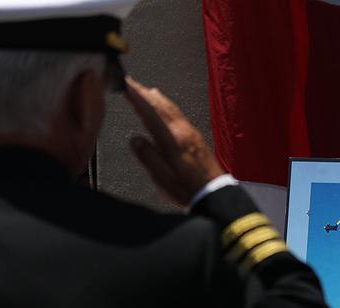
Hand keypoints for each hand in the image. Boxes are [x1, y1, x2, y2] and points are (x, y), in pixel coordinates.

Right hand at [125, 77, 224, 205]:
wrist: (215, 193)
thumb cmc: (188, 188)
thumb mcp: (162, 178)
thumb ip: (148, 157)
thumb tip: (134, 139)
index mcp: (172, 140)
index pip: (150, 112)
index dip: (136, 97)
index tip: (125, 84)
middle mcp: (183, 131)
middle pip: (161, 106)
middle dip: (144, 92)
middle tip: (130, 82)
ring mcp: (191, 133)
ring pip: (171, 108)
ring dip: (156, 97)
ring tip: (145, 90)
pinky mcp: (196, 138)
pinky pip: (179, 114)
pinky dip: (168, 105)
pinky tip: (166, 107)